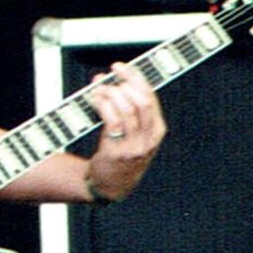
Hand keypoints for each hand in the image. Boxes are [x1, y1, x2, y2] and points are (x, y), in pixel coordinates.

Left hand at [85, 61, 164, 201]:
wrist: (111, 185)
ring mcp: (134, 146)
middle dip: (125, 81)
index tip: (121, 67)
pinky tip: (95, 99)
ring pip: (127, 109)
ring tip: (98, 88)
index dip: (136, 78)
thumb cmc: (120, 153)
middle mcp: (149, 139)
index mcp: (157, 131)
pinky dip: (103, 105)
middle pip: (142, 101)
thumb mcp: (136, 135)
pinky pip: (112, 121)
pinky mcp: (117, 151)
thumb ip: (131, 112)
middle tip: (110, 73)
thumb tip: (112, 80)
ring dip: (110, 93)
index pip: (151, 98)